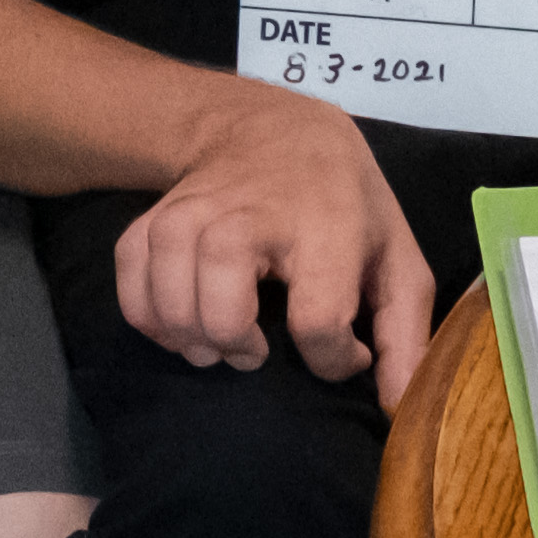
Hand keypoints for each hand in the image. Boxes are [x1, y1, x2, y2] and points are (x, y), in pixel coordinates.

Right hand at [118, 83, 435, 406]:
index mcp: (325, 225)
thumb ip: (406, 333)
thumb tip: (399, 409)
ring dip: (190, 337)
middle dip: (237, 344)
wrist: (272, 128)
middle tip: (256, 350)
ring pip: (169, 294)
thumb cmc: (344, 202)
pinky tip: (181, 325)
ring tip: (219, 343)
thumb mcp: (396, 255)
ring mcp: (196, 210)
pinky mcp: (155, 215)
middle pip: (223, 305)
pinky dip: (149, 317)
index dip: (331, 359)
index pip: (318, 318)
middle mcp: (253, 214)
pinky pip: (131, 280)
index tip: (343, 352)